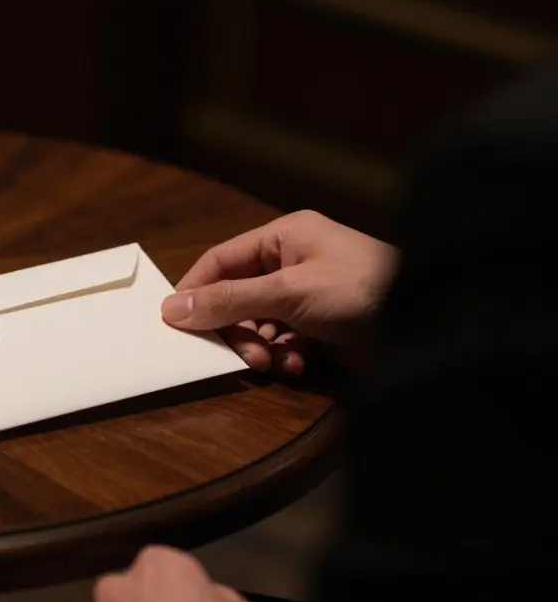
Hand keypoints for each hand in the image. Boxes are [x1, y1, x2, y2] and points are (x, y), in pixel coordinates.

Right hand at [160, 210, 394, 374]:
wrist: (430, 323)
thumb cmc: (357, 290)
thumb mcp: (288, 293)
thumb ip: (229, 300)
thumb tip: (171, 309)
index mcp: (284, 238)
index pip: (220, 260)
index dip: (195, 292)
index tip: (175, 324)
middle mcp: (293, 262)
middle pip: (238, 296)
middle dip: (236, 329)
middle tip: (243, 356)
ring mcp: (310, 295)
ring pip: (260, 323)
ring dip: (261, 346)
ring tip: (275, 362)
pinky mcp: (324, 326)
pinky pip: (286, 340)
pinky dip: (286, 355)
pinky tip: (299, 364)